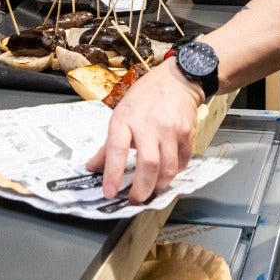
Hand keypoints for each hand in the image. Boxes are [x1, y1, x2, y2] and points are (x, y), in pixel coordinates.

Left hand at [84, 62, 201, 203]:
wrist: (177, 80)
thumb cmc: (145, 96)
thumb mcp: (121, 113)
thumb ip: (108, 144)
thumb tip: (92, 167)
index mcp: (126, 118)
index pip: (116, 149)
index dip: (112, 174)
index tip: (109, 192)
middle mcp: (149, 124)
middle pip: (149, 164)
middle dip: (142, 189)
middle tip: (135, 200)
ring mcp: (170, 129)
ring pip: (168, 168)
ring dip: (159, 186)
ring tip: (151, 191)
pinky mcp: (187, 133)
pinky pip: (182, 162)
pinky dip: (174, 173)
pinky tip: (166, 173)